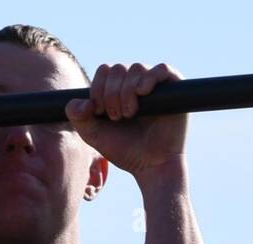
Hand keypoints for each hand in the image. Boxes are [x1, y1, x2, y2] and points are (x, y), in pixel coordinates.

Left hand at [65, 62, 185, 176]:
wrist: (150, 166)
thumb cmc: (125, 150)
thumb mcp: (94, 135)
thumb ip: (78, 117)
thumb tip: (81, 101)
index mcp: (118, 89)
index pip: (104, 71)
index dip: (98, 89)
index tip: (100, 113)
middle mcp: (136, 83)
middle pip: (118, 68)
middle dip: (112, 94)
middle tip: (118, 117)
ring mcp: (155, 85)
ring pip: (137, 68)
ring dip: (128, 91)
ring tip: (130, 113)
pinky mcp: (174, 89)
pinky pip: (162, 69)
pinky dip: (151, 77)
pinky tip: (143, 92)